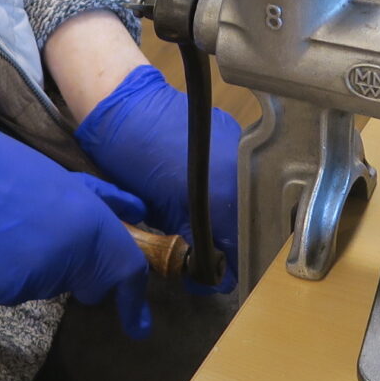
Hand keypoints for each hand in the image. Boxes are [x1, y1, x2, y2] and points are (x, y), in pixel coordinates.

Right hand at [0, 116, 152, 336]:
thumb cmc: (8, 171)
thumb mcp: (65, 179)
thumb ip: (105, 203)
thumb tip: (138, 213)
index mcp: (92, 222)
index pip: (126, 269)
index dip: (134, 299)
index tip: (139, 325)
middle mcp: (73, 254)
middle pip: (90, 284)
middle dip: (82, 274)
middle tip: (49, 239)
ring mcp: (41, 276)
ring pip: (53, 285)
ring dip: (42, 267)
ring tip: (14, 230)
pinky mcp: (10, 290)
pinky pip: (21, 291)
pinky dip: (13, 276)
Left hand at [76, 65, 239, 279]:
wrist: (128, 106)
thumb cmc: (137, 162)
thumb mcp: (163, 213)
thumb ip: (191, 243)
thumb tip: (205, 272)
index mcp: (230, 197)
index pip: (243, 249)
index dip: (226, 268)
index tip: (209, 274)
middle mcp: (249, 173)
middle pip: (251, 223)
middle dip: (230, 241)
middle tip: (205, 250)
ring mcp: (247, 149)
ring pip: (250, 197)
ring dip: (232, 212)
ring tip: (206, 219)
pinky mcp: (240, 133)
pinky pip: (245, 171)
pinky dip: (231, 186)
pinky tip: (209, 188)